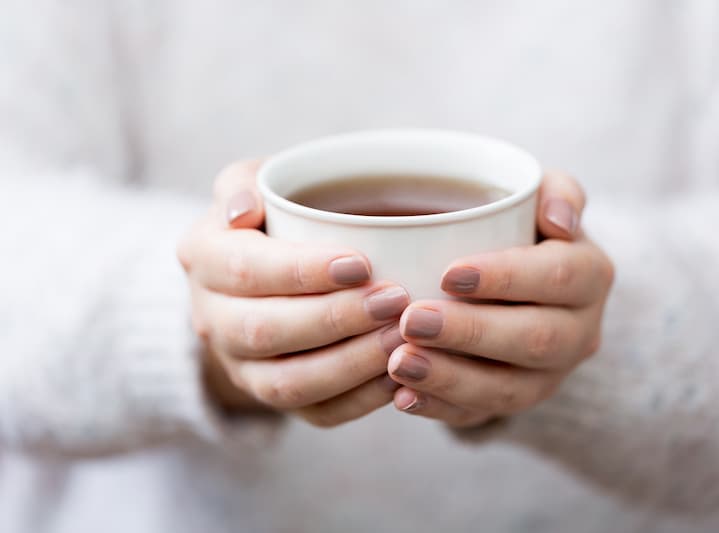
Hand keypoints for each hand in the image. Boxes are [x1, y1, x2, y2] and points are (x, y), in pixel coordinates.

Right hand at [177, 160, 409, 426]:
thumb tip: (242, 211)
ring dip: (349, 365)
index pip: (244, 269)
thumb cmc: (273, 216)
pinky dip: (359, 401)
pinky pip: (315, 413)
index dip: (301, 271)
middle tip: (394, 301)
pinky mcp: (274, 396)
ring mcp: (240, 366)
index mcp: (203, 257)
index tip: (360, 263)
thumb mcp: (252, 182)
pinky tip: (399, 378)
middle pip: (264, 331)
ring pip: (287, 384)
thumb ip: (243, 184)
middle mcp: (211, 318)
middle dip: (333, 319)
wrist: (262, 273)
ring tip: (401, 339)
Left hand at [387, 171, 613, 426]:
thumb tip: (559, 220)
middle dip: (470, 332)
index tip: (447, 273)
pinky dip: (439, 409)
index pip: (558, 277)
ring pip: (509, 390)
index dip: (506, 277)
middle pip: (535, 340)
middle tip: (410, 319)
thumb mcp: (538, 195)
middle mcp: (580, 332)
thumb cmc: (516, 227)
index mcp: (591, 275)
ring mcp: (549, 376)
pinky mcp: (514, 402)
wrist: (510, 283)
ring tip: (398, 363)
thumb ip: (556, 190)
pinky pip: (480, 416)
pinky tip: (403, 397)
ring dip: (450, 379)